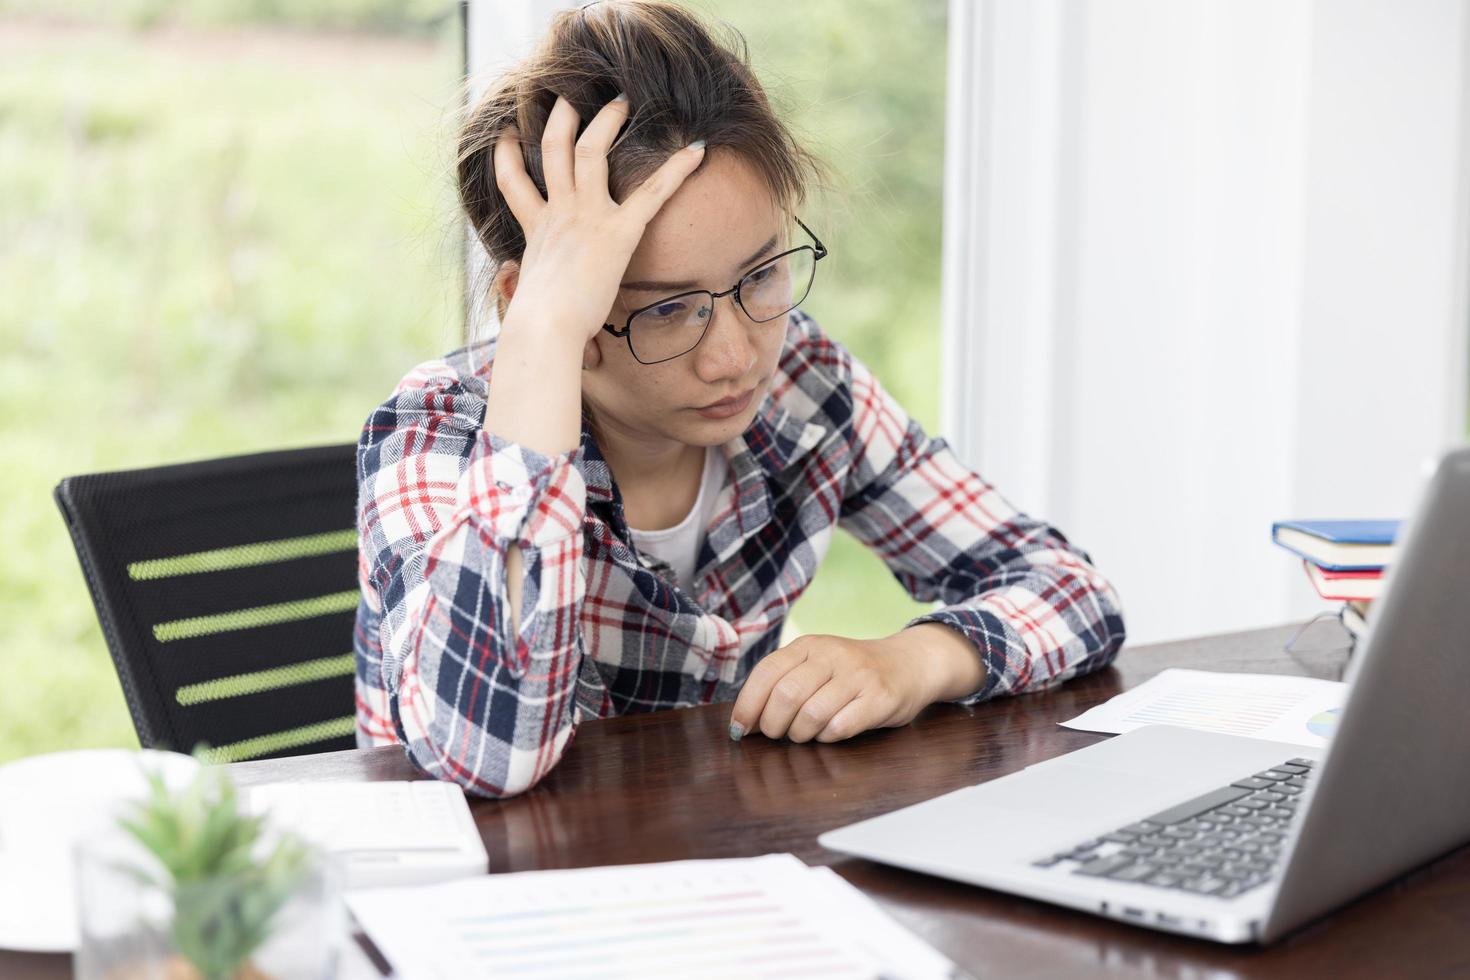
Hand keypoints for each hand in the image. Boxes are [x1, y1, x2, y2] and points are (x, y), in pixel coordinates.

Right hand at [492, 93, 706, 341]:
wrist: (544, 327)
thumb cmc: (537, 324)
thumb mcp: (528, 296)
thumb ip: (530, 287)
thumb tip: (523, 310)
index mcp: (536, 228)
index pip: (513, 181)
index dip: (506, 155)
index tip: (506, 135)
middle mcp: (559, 212)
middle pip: (555, 149)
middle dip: (564, 118)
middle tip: (573, 96)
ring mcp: (587, 216)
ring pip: (592, 151)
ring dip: (607, 120)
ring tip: (622, 98)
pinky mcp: (618, 232)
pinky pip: (652, 192)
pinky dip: (678, 169)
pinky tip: (697, 149)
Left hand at [728, 634, 933, 743]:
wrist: (909, 663)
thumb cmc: (851, 673)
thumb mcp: (816, 665)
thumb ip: (782, 684)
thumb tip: (744, 722)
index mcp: (809, 645)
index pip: (766, 672)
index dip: (748, 704)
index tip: (739, 729)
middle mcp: (832, 655)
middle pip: (786, 696)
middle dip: (773, 725)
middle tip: (778, 735)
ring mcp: (858, 675)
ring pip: (811, 715)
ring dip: (801, 734)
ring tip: (806, 734)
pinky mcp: (880, 698)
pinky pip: (840, 727)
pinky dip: (828, 737)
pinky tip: (830, 733)